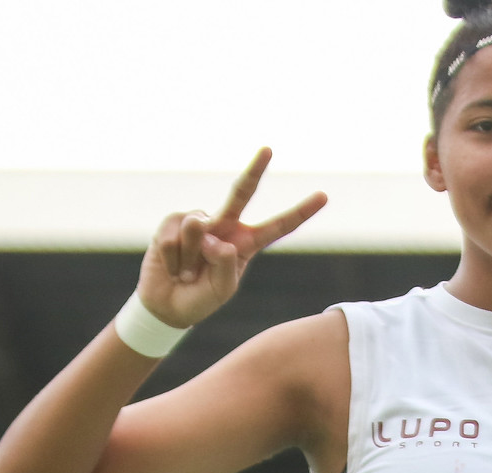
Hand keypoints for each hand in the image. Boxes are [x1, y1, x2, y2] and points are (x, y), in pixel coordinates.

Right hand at [137, 148, 325, 328]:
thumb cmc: (201, 297)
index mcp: (247, 243)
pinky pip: (174, 236)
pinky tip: (173, 266)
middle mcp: (225, 226)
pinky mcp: (173, 222)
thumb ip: (225, 264)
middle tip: (268, 149)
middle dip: (255, 170)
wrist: (168, 304)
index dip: (300, 212)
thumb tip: (213, 236)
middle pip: (242, 193)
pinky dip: (173, 257)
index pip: (279, 226)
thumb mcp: (222, 289)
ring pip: (198, 228)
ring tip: (187, 273)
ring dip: (190, 258)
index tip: (323, 196)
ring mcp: (200, 222)